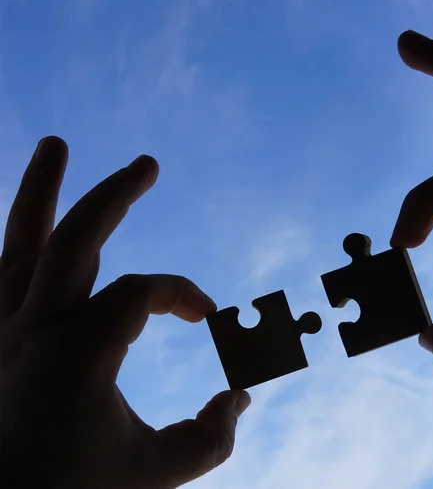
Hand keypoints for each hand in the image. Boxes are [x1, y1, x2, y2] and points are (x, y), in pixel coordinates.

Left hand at [0, 137, 249, 488]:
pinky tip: (24, 224)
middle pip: (77, 238)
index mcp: (79, 353)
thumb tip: (241, 398)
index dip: (182, 293)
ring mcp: (4, 331)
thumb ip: (210, 438)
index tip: (206, 315)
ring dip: (39, 192)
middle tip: (147, 164)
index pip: (143, 291)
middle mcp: (34, 330)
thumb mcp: (154, 475)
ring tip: (54, 145)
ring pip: (20, 243)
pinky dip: (14, 242)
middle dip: (115, 194)